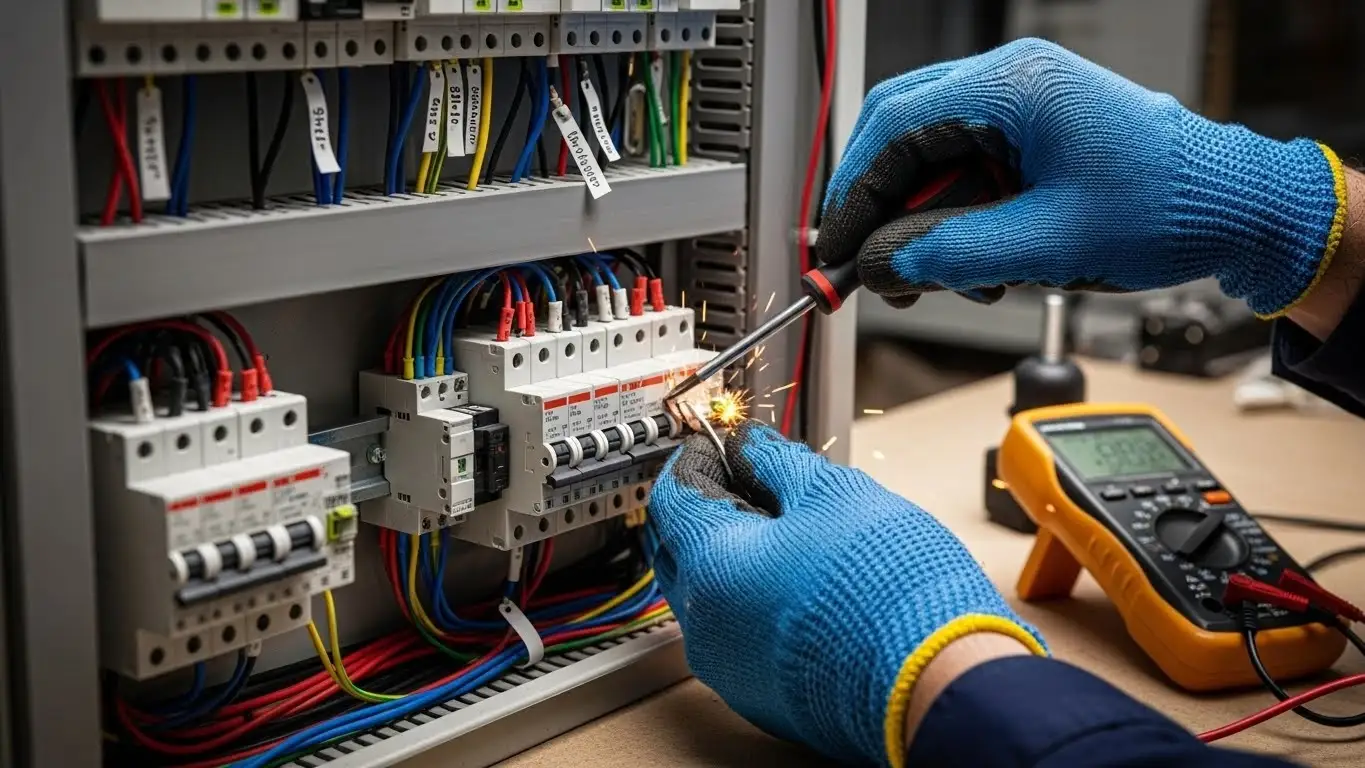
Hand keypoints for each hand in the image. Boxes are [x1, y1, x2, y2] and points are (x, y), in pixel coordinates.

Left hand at [647, 422, 1044, 766]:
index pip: (672, 497)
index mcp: (711, 569)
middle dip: (710, 504)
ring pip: (710, 595)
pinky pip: (739, 633)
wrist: (940, 680)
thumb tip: (751, 445)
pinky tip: (802, 577)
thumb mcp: (834, 494)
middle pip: (682, 547)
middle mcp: (707, 627)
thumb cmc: (892, 592)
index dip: (697, 458)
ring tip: (789, 525)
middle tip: (752, 476)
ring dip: (734, 553)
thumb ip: (777, 462)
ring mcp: (733, 668)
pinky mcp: (765, 694)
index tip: (721, 442)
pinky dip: (755, 597)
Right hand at [818, 38, 1347, 316]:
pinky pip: (965, 167)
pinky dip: (954, 216)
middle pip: (900, 133)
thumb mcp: (1046, 244)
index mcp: (1014, 89)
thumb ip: (951, 253)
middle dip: (878, 206)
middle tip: (866, 265)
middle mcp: (1012, 83)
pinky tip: (975, 262)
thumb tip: (881, 267)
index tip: (836, 248)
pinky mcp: (1031, 134)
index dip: (853, 194)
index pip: (894, 128)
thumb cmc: (1166, 208)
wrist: (1236, 208)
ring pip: (930, 155)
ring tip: (937, 277)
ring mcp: (1021, 105)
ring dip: (920, 219)